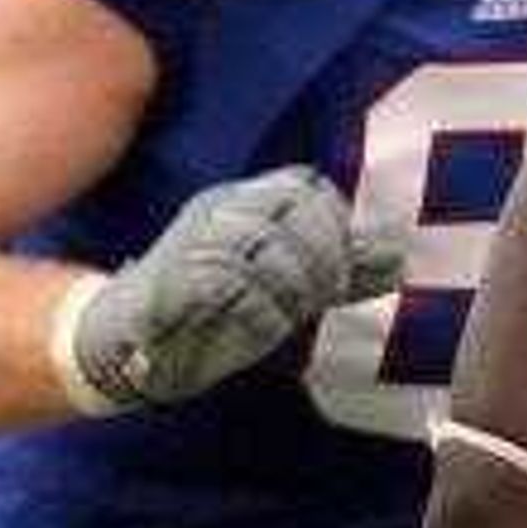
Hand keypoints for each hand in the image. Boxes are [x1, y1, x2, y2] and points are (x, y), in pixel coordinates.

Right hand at [70, 163, 378, 408]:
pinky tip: (266, 331)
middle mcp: (219, 213)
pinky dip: (265, 315)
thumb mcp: (281, 286)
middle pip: (295, 208)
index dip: (336, 221)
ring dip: (297, 287)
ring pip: (271, 247)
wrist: (127, 343)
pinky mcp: (181, 281)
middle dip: (326, 252)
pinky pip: (239, 289)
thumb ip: (335, 272)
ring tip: (293, 314)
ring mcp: (197, 243)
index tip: (344, 266)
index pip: (305, 184)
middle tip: (329, 291)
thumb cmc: (210, 313)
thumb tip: (399, 258)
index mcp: (239, 203)